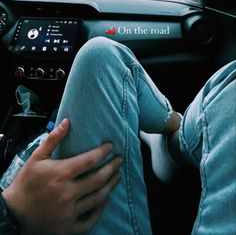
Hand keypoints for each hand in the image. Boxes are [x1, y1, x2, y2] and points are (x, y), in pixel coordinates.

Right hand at [2, 118, 121, 234]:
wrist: (14, 213)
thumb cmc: (25, 184)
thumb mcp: (36, 158)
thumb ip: (53, 139)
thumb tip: (67, 122)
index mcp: (60, 174)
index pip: (89, 160)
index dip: (103, 152)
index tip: (111, 146)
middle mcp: (67, 193)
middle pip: (98, 179)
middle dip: (112, 168)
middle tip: (119, 160)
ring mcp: (69, 212)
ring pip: (98, 198)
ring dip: (111, 185)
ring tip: (117, 176)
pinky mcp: (68, 227)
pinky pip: (91, 219)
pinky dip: (101, 209)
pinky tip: (105, 199)